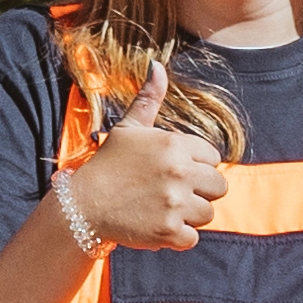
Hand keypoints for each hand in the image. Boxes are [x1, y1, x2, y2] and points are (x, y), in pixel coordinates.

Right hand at [73, 57, 225, 252]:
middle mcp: (180, 172)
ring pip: (207, 213)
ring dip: (188, 215)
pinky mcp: (169, 231)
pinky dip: (177, 237)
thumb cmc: (109, 165)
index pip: (212, 158)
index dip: (195, 166)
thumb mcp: (128, 129)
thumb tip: (157, 65)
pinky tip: (156, 226)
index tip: (170, 172)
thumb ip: (149, 99)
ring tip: (161, 209)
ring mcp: (176, 203)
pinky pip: (192, 238)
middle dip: (199, 191)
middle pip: (218, 187)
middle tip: (170, 193)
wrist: (83, 206)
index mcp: (175, 144)